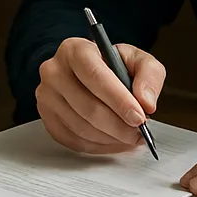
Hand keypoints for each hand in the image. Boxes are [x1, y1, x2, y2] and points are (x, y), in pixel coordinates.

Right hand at [35, 37, 165, 153]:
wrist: (85, 73)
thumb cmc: (110, 66)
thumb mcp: (136, 60)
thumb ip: (149, 75)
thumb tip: (146, 102)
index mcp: (74, 50)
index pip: (94, 75)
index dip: (118, 100)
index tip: (139, 117)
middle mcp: (54, 70)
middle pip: (88, 106)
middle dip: (119, 126)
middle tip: (139, 132)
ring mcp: (46, 95)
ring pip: (81, 127)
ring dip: (111, 138)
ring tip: (128, 136)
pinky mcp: (46, 117)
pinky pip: (74, 141)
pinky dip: (98, 146)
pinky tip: (112, 139)